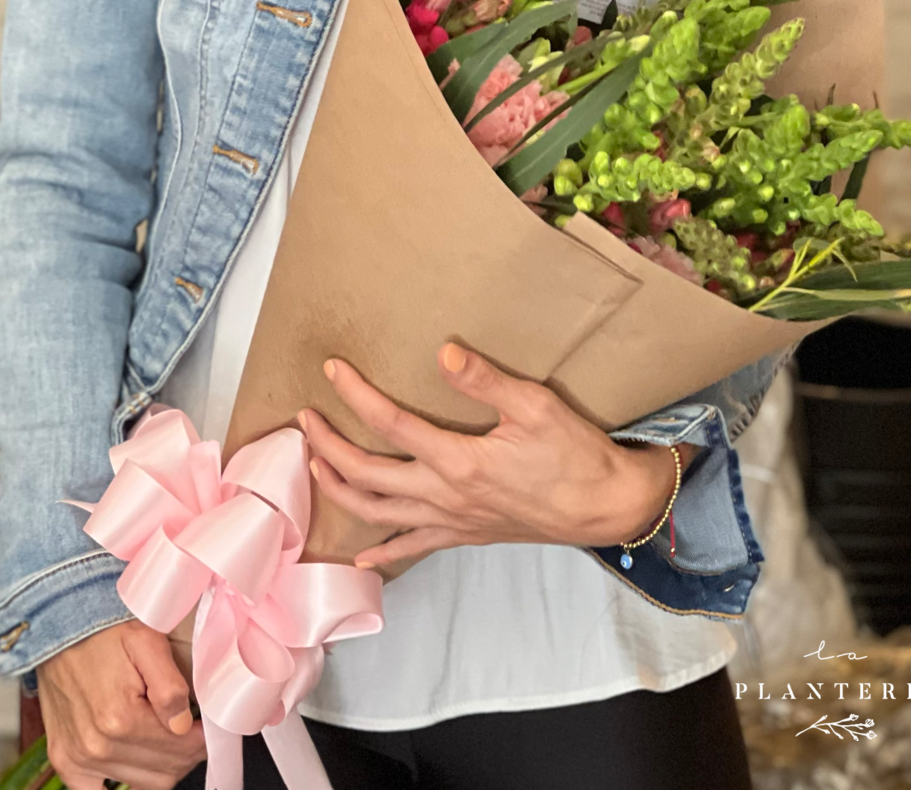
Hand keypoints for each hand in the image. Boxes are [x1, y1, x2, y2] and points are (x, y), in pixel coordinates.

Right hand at [37, 619, 205, 789]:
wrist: (58, 630)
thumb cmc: (104, 632)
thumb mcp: (147, 641)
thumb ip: (169, 685)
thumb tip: (182, 724)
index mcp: (121, 719)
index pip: (182, 749)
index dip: (202, 739)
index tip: (206, 726)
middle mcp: (97, 748)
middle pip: (165, 772)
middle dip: (186, 752)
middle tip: (190, 728)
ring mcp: (78, 760)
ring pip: (142, 784)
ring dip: (161, 764)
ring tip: (165, 733)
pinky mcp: (65, 762)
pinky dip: (126, 778)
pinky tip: (137, 756)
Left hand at [301, 343, 693, 568]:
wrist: (605, 507)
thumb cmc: (574, 455)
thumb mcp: (535, 406)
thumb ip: (484, 381)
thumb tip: (442, 351)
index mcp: (457, 460)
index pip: (389, 423)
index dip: (355, 394)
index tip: (331, 371)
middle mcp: (444, 495)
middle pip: (366, 475)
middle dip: (329, 445)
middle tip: (304, 420)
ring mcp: (451, 520)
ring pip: (378, 514)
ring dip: (340, 490)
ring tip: (316, 466)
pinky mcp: (465, 534)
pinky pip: (413, 548)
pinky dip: (383, 553)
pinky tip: (361, 558)